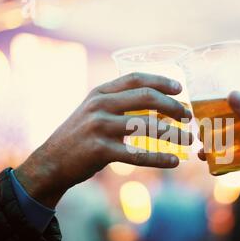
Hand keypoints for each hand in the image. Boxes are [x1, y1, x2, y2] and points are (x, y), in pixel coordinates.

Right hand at [15, 73, 192, 208]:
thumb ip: (118, 104)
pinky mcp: (100, 151)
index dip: (161, 81)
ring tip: (188, 139)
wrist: (51, 162)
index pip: (136, 79)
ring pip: (146, 126)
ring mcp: (99, 127)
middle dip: (172, 106)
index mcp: (100, 92)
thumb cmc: (78, 137)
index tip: (180, 88)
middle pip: (146, 98)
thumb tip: (155, 104)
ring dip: (173, 133)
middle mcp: (99, 105)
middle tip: (188, 116)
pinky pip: (137, 155)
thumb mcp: (93, 112)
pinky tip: (174, 162)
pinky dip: (159, 158)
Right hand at [199, 91, 239, 212]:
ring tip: (202, 149)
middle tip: (199, 131)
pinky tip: (214, 162)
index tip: (204, 103)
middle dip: (219, 123)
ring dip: (221, 141)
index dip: (226, 98)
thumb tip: (231, 94)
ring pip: (239, 134)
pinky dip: (229, 155)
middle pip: (239, 115)